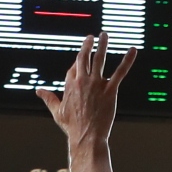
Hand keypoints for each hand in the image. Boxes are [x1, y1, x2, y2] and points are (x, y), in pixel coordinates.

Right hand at [35, 30, 138, 146]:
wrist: (86, 136)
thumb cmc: (72, 127)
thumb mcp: (57, 111)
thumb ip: (49, 98)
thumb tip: (38, 90)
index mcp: (70, 85)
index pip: (74, 67)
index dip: (78, 62)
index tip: (82, 57)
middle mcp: (83, 81)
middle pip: (85, 57)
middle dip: (87, 45)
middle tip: (91, 37)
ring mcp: (97, 84)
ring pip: (100, 59)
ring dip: (102, 45)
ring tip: (104, 34)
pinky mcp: (110, 90)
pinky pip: (120, 72)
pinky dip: (127, 60)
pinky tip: (133, 50)